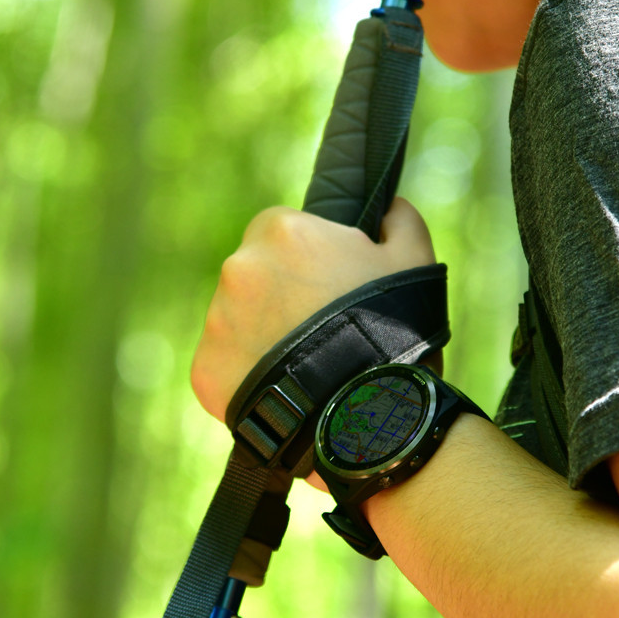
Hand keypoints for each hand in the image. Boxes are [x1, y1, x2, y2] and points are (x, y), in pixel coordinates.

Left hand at [190, 196, 435, 421]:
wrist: (364, 411)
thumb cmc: (392, 329)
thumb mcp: (414, 262)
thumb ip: (399, 222)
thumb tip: (391, 207)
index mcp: (281, 230)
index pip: (282, 231)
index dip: (308, 258)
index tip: (329, 286)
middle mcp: (238, 268)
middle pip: (255, 275)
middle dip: (281, 296)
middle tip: (319, 329)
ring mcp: (217, 320)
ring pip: (237, 320)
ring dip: (262, 335)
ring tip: (306, 365)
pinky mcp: (205, 369)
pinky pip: (225, 365)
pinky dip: (247, 376)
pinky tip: (285, 390)